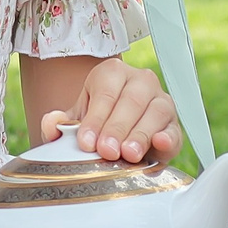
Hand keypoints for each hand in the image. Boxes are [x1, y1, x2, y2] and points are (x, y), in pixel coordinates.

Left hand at [44, 58, 180, 162]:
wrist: (116, 140)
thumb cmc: (96, 125)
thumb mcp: (75, 122)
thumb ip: (59, 124)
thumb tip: (52, 122)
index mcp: (112, 73)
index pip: (106, 91)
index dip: (96, 117)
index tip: (86, 141)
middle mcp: (141, 81)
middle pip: (132, 99)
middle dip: (117, 127)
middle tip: (106, 150)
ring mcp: (162, 101)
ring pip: (156, 111)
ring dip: (141, 134)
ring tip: (128, 154)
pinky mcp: (174, 126)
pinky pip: (174, 130)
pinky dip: (168, 138)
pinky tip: (159, 144)